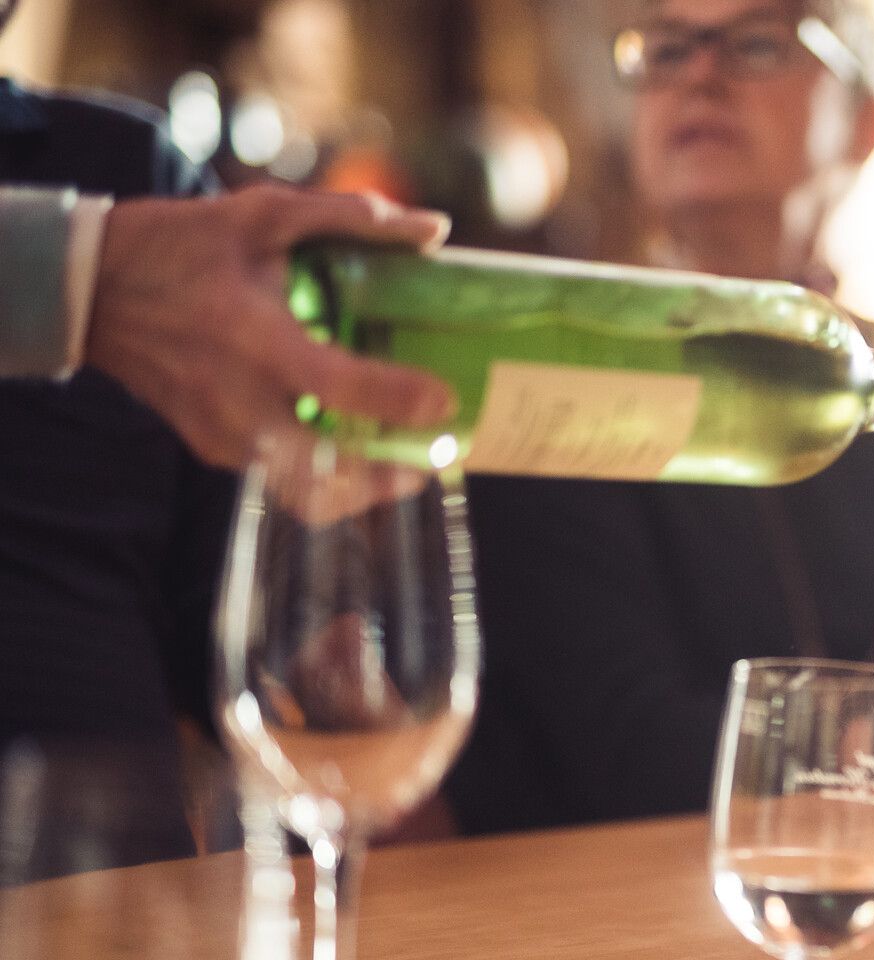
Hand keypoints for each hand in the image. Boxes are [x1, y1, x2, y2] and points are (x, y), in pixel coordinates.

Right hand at [83, 186, 454, 468]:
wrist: (87, 289)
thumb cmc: (180, 246)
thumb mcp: (263, 214)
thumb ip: (352, 219)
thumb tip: (435, 230)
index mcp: (250, 335)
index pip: (333, 384)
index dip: (395, 400)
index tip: (445, 402)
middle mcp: (236, 397)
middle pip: (324, 473)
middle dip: (390, 477)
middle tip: (438, 455)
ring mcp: (221, 433)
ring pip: (306, 491)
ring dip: (364, 488)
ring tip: (409, 465)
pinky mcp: (213, 449)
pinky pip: (282, 480)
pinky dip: (329, 476)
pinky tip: (360, 450)